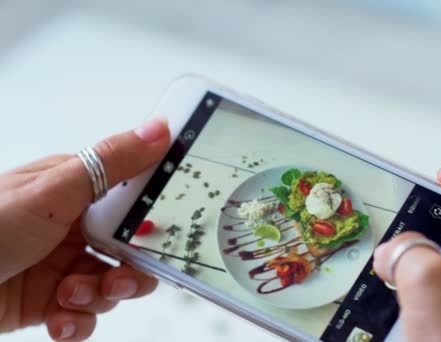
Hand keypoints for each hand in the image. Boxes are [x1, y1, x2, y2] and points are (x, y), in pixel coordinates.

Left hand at [0, 118, 169, 340]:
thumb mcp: (51, 192)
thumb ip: (111, 163)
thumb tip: (159, 130)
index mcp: (74, 191)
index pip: (131, 199)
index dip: (150, 219)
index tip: (158, 234)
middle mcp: (70, 228)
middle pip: (127, 250)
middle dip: (128, 270)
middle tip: (117, 279)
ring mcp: (59, 266)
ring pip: (109, 285)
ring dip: (98, 297)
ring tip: (73, 297)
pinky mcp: (46, 302)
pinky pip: (83, 315)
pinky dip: (77, 322)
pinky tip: (60, 318)